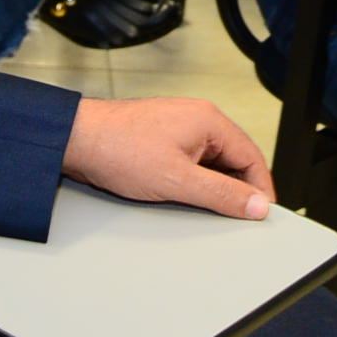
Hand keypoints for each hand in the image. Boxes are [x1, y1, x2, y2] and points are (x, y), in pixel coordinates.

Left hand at [62, 96, 273, 219]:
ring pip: (212, 163)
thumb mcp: (178, 181)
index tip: (260, 214)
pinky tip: (181, 196)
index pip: (251, 157)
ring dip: (212, 186)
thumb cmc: (118, 148)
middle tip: (233, 217)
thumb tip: (255, 204)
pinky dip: (193, 181)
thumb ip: (221, 194)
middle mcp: (197, 119)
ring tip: (200, 206)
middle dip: (235, 190)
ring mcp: (179, 128)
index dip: (260, 189)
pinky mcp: (163, 139)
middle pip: (234, 160)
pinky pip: (191, 162)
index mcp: (209, 120)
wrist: (76, 140)